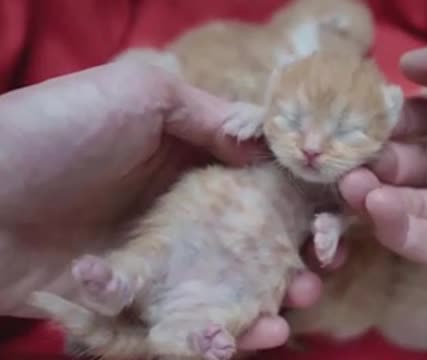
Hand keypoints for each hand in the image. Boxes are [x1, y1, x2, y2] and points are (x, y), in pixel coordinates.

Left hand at [0, 62, 320, 349]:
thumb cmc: (56, 134)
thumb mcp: (139, 93)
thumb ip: (208, 113)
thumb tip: (266, 146)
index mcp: (190, 165)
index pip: (261, 189)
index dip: (302, 208)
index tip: (331, 226)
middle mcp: (182, 215)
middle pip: (253, 246)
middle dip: (292, 266)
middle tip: (312, 282)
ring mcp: (158, 264)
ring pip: (224, 293)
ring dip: (262, 311)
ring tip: (282, 322)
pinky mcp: (128, 306)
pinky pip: (178, 328)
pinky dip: (210, 340)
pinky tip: (231, 342)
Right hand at [339, 20, 426, 312]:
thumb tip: (407, 67)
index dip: (400, 115)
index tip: (364, 119)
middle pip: (422, 159)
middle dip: (382, 157)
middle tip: (347, 159)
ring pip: (422, 204)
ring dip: (381, 195)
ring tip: (353, 187)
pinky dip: (404, 231)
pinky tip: (379, 211)